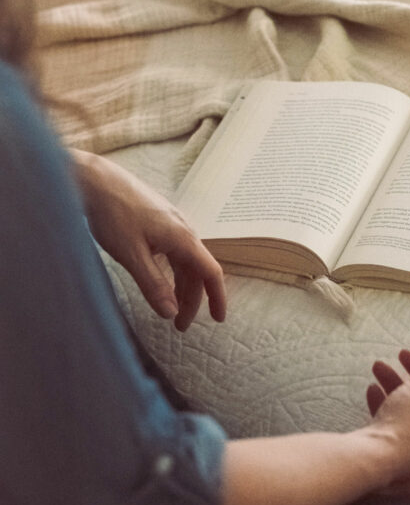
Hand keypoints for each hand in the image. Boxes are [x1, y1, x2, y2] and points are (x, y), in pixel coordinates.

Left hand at [72, 151, 226, 330]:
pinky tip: (161, 280)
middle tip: (179, 325)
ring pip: (184, 262)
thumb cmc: (113, 213)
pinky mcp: (159, 221)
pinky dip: (172, 272)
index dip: (217, 298)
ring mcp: (172, 224)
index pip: (211, 273)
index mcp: (183, 239)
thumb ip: (153, 285)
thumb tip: (170, 312)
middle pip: (196, 272)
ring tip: (171, 308)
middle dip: (192, 301)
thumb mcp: (132, 255)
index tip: (218, 320)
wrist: (95, 179)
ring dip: (181, 287)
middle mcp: (183, 230)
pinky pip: (174, 252)